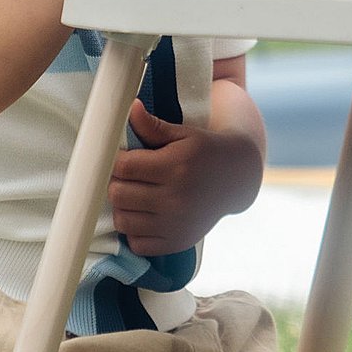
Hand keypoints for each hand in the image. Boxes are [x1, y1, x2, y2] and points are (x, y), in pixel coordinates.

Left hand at [108, 100, 264, 255]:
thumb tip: (131, 108)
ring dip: (122, 207)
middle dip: (117, 183)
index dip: (115, 160)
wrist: (236, 178)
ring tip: (133, 194)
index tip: (121, 157)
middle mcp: (176, 198)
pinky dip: (134, 231)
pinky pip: (137, 243)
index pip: (124, 166)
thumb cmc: (204, 150)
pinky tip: (144, 215)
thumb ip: (152, 126)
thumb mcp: (182, 134)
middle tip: (127, 176)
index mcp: (176, 166)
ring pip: (123, 220)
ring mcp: (176, 224)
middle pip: (118, 194)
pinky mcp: (176, 242)